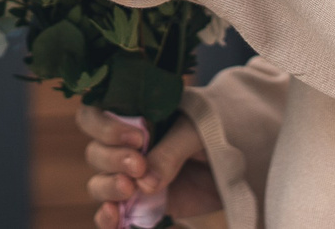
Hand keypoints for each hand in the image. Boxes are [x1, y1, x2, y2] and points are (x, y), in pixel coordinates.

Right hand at [79, 103, 220, 228]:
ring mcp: (131, 178)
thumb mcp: (196, 132)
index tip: (137, 138)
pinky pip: (115, 215)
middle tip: (140, 166)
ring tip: (130, 190)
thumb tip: (146, 183)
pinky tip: (113, 218)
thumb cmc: (216, 132)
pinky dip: (108, 219)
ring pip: (99, 183)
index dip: (104, 128)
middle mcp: (123, 147)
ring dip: (108, 188)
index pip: (93, 118)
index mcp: (130, 117)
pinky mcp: (142, 205)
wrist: (242, 160)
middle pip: (95, 153)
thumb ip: (170, 151)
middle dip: (112, 160)